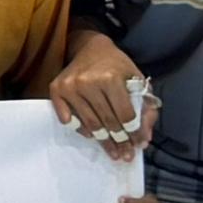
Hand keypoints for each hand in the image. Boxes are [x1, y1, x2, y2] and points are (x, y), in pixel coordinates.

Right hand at [50, 32, 154, 154]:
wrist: (90, 47)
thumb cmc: (117, 66)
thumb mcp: (137, 81)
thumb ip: (146, 108)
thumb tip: (144, 138)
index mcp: (112, 78)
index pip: (125, 115)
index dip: (134, 133)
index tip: (138, 145)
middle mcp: (89, 82)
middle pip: (107, 122)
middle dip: (119, 142)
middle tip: (125, 155)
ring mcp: (71, 86)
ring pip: (89, 124)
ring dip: (102, 141)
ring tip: (112, 152)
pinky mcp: (56, 89)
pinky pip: (68, 119)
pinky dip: (81, 130)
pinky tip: (92, 136)